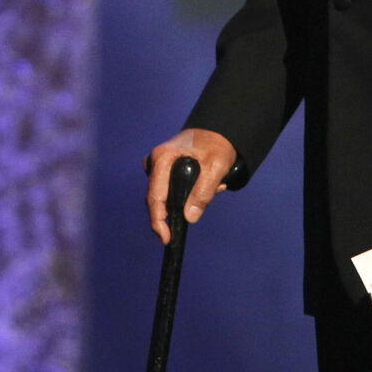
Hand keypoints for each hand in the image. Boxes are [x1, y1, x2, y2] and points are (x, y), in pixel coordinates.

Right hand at [145, 127, 237, 243]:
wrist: (216, 133)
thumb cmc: (216, 145)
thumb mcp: (216, 167)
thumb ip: (203, 192)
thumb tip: (189, 217)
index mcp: (163, 158)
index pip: (155, 196)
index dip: (158, 221)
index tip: (166, 238)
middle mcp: (156, 162)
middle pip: (158, 199)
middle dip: (180, 208)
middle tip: (204, 205)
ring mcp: (158, 166)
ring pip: (167, 196)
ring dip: (189, 199)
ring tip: (214, 186)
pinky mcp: (164, 171)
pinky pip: (172, 190)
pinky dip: (189, 193)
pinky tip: (208, 184)